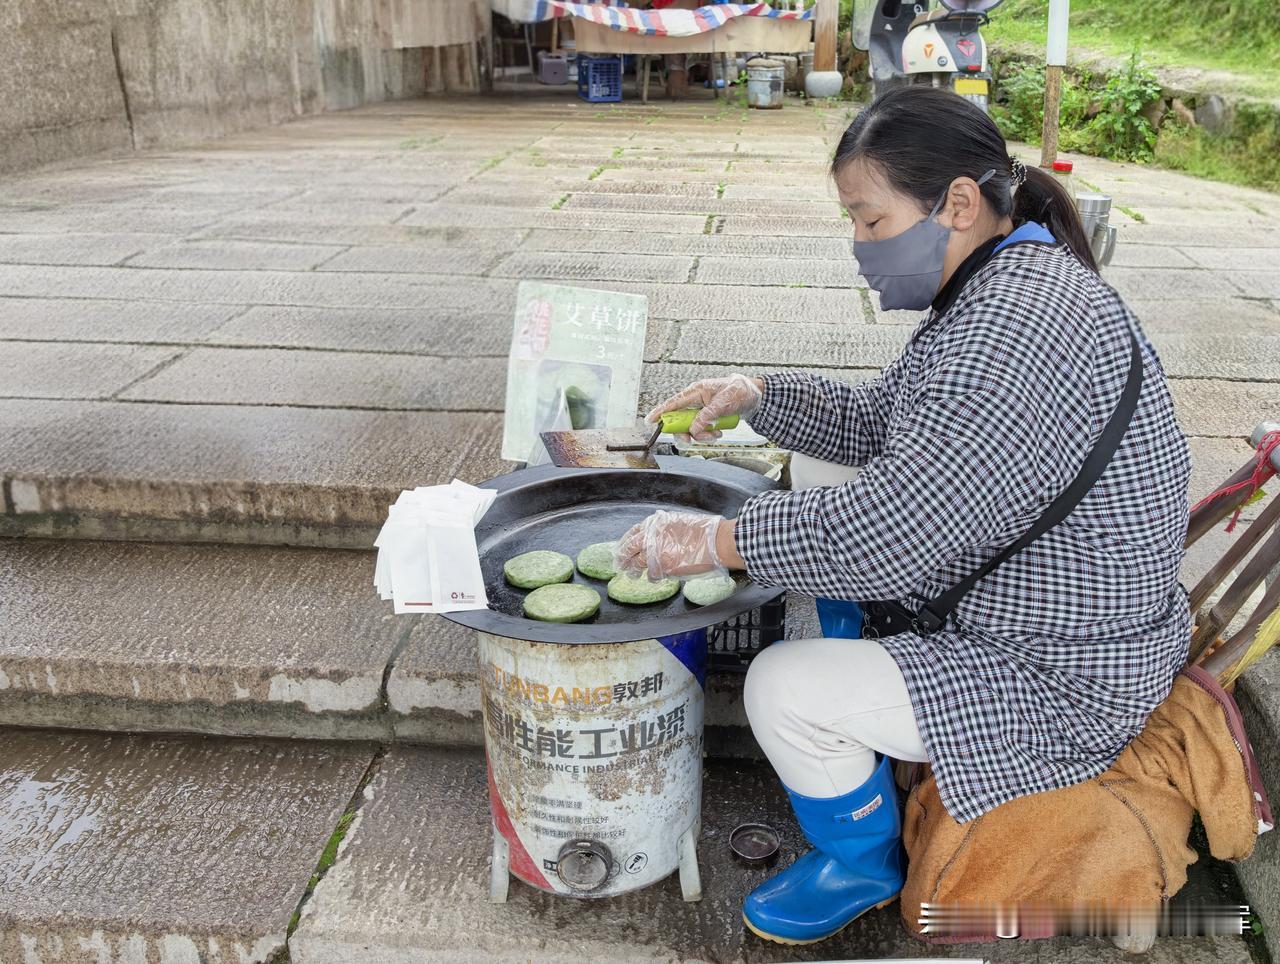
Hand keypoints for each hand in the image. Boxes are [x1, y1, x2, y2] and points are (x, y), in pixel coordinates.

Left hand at [615, 510, 724, 579]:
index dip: (625, 543)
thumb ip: (662, 530)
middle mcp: (651, 537)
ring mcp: (656, 553)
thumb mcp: (677, 522)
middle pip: (629, 549)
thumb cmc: (703, 531)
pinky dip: (652, 577)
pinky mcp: (664, 567)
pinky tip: (653, 578)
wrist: (716, 541)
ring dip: (634, 570)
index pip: (632, 534)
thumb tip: (654, 538)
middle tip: (619, 565)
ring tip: (633, 574)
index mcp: (655, 524)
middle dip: (623, 558)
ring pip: (637, 564)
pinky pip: (652, 575)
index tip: (621, 549)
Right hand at [646, 374, 763, 440]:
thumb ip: (706, 416)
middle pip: (679, 420)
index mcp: (697, 391)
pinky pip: (700, 430)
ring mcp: (700, 410)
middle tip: (692, 439)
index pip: (673, 403)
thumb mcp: (724, 404)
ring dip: (701, 435)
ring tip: (715, 433)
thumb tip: (693, 428)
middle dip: (686, 432)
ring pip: (690, 428)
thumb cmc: (739, 392)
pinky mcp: (706, 417)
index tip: (650, 421)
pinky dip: (708, 435)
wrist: (753, 396)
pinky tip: (718, 432)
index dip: (660, 412)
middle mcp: (695, 400)